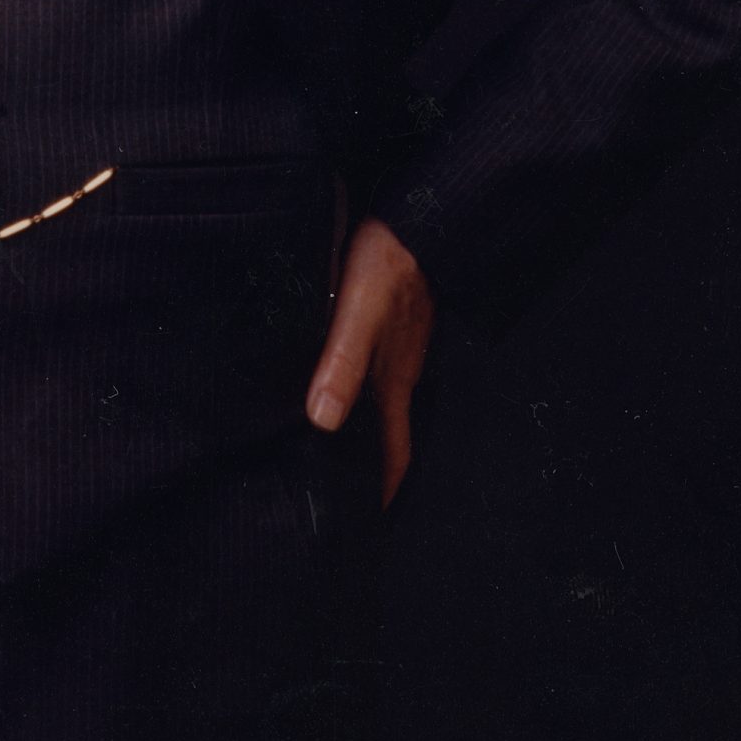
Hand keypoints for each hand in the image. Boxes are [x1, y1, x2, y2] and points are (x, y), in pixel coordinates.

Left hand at [305, 215, 435, 505]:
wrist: (418, 213)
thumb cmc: (386, 261)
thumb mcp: (358, 312)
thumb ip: (342, 361)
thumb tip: (322, 422)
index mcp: (394, 381)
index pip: (393, 452)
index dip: (382, 491)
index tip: (366, 527)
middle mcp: (399, 372)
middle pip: (386, 435)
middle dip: (370, 471)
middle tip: (341, 502)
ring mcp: (398, 348)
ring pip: (381, 405)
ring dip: (363, 434)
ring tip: (334, 457)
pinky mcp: (391, 325)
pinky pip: (375, 374)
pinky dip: (360, 395)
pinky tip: (338, 388)